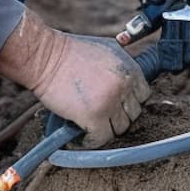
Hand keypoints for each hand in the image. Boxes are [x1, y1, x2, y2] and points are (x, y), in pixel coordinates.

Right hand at [0, 13, 150, 146]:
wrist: (45, 56)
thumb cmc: (70, 52)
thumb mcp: (106, 50)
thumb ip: (122, 66)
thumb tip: (130, 83)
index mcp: (130, 68)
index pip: (144, 96)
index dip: (130, 102)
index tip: (117, 105)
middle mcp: (124, 85)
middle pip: (133, 115)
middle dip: (118, 116)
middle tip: (101, 115)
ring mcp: (110, 102)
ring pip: (119, 129)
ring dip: (105, 129)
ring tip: (90, 125)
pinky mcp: (95, 116)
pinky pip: (101, 138)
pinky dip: (90, 141)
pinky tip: (80, 135)